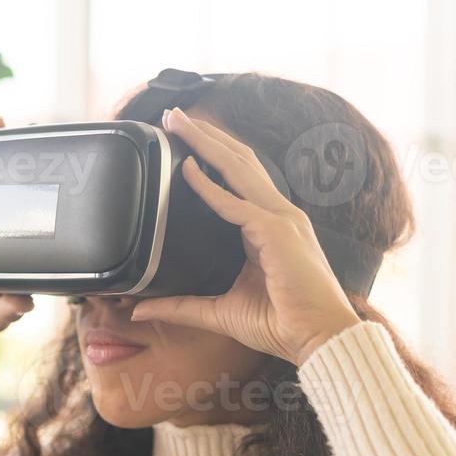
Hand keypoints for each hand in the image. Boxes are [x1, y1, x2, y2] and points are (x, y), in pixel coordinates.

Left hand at [128, 106, 361, 365]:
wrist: (316, 341)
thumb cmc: (280, 325)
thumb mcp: (217, 312)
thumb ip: (178, 306)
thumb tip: (139, 309)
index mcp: (268, 227)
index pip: (237, 179)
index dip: (210, 156)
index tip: (182, 139)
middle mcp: (277, 216)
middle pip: (237, 162)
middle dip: (205, 135)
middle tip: (173, 114)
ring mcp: (281, 220)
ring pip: (238, 170)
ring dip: (206, 143)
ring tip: (177, 122)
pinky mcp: (277, 234)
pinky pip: (236, 205)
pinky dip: (210, 187)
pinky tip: (187, 170)